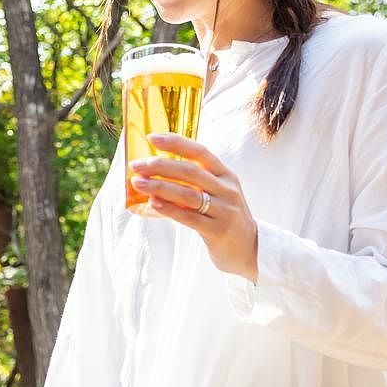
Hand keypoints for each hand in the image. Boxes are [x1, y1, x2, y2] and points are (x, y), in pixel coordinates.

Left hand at [130, 134, 259, 281]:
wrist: (250, 249)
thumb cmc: (224, 217)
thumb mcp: (218, 193)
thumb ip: (196, 182)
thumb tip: (156, 172)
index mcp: (226, 175)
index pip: (200, 152)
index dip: (176, 143)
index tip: (152, 137)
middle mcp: (227, 190)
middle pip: (191, 171)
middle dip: (161, 166)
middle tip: (137, 165)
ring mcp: (224, 210)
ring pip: (188, 194)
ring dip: (160, 186)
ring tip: (138, 183)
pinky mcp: (217, 231)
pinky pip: (189, 217)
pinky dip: (169, 209)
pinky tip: (152, 203)